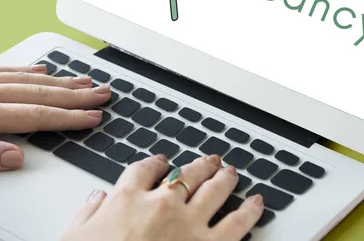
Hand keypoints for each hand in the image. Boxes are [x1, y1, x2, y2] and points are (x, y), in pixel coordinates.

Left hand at [0, 65, 111, 170]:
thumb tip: (16, 157)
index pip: (37, 116)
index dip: (68, 117)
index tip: (93, 117)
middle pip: (40, 94)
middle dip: (76, 95)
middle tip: (101, 94)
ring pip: (28, 80)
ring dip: (59, 82)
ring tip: (84, 82)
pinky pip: (7, 70)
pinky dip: (27, 71)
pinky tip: (43, 70)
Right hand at [62, 154, 263, 240]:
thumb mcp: (74, 239)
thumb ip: (87, 215)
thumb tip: (97, 198)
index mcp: (127, 200)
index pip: (145, 170)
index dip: (156, 163)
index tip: (162, 162)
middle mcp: (162, 204)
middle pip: (187, 174)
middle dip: (201, 165)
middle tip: (209, 161)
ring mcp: (189, 223)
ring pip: (215, 189)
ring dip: (225, 177)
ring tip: (231, 172)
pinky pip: (237, 223)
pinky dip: (250, 210)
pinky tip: (257, 202)